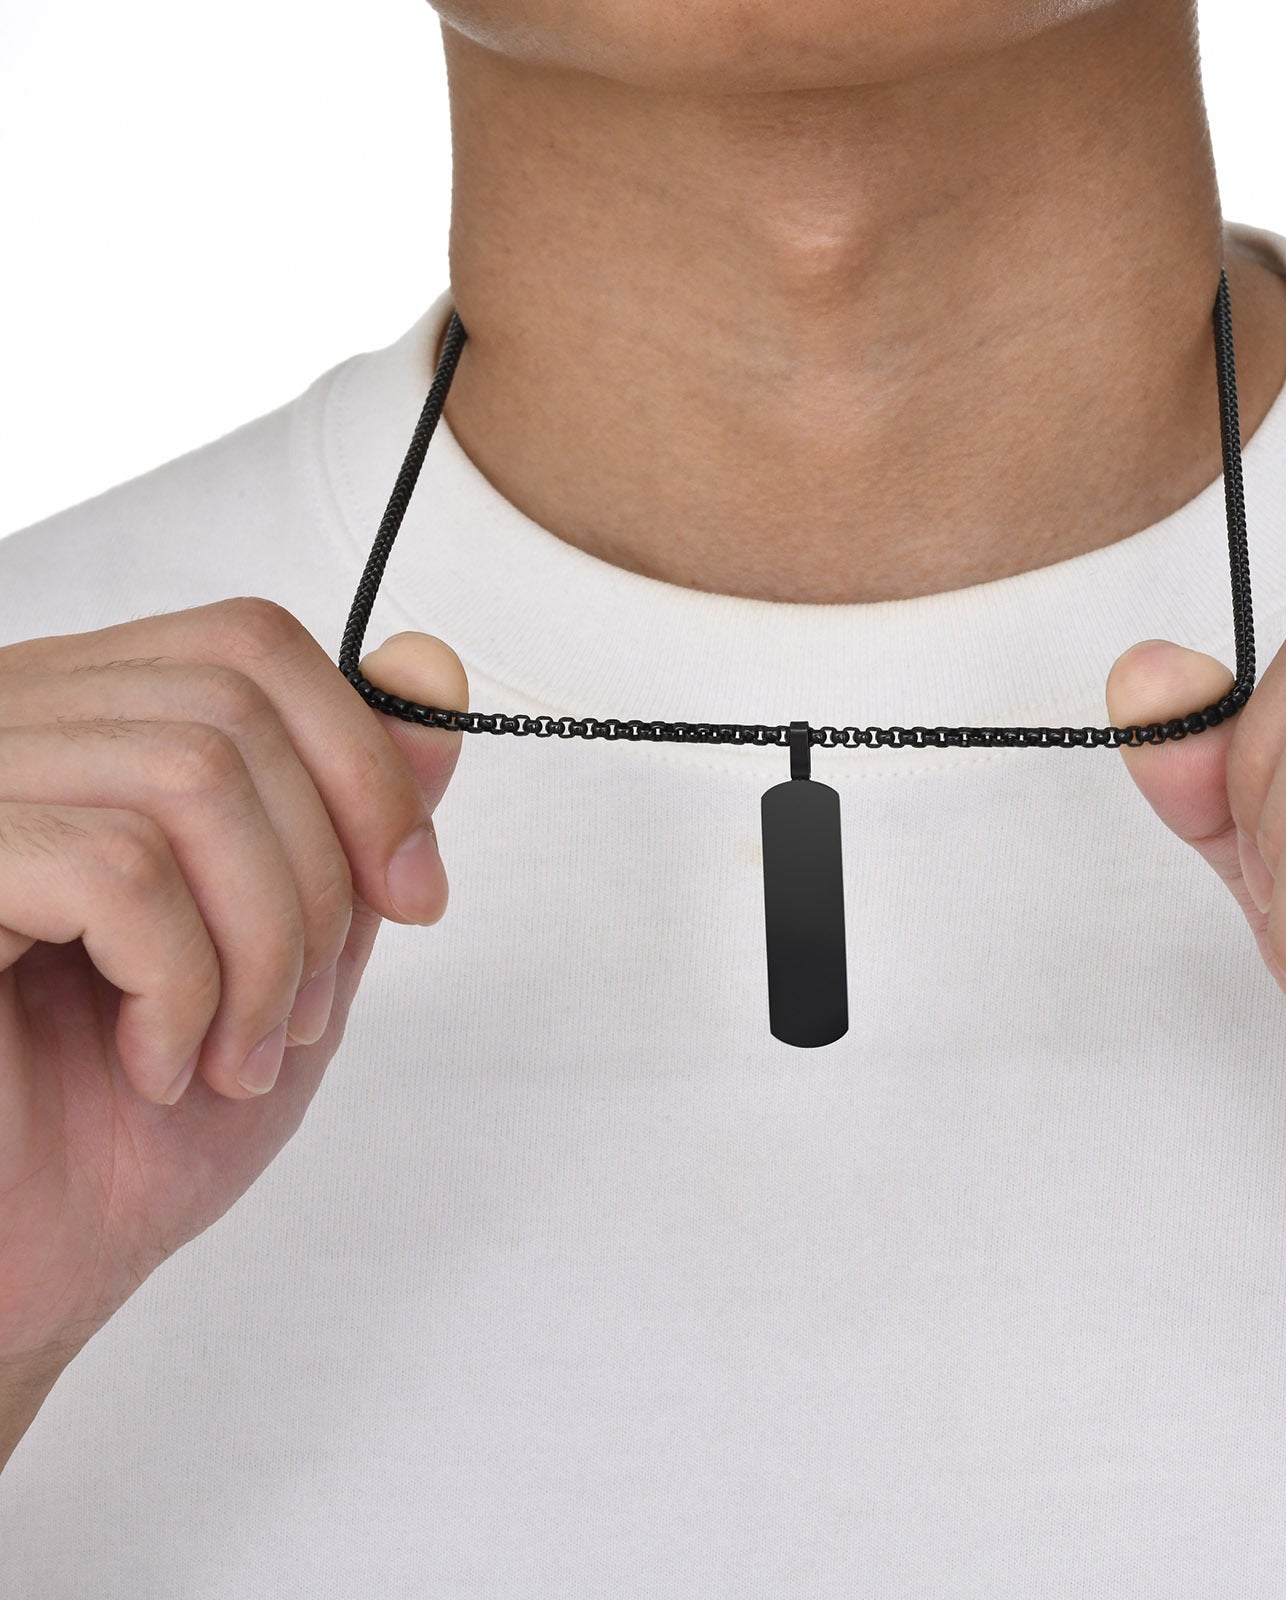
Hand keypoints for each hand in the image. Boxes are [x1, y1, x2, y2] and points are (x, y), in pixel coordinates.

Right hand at [0, 599, 465, 1365]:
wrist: (25, 1274)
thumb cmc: (139, 1129)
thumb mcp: (295, 950)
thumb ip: (354, 813)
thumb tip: (433, 674)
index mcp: (90, 734)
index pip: (250, 646)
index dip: (364, 757)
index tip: (414, 892)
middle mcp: (11, 734)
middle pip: (235, 709)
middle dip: (322, 879)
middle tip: (307, 1015)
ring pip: (188, 778)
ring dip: (262, 946)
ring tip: (238, 1054)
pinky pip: (111, 870)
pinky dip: (178, 986)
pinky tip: (152, 1066)